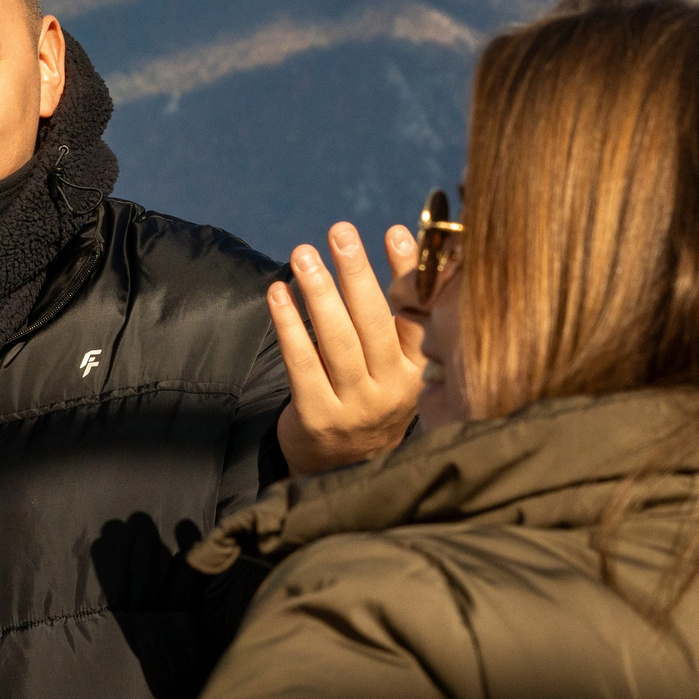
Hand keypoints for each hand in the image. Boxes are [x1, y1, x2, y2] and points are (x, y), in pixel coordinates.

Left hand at [271, 221, 425, 474]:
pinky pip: (302, 362)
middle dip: (357, 272)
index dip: (406, 272)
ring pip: (338, 340)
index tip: (396, 231)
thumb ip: (400, 318)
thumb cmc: (369, 399)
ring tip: (303, 254)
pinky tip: (278, 293)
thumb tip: (403, 241)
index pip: (416, 315)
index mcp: (419, 372)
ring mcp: (356, 406)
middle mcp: (393, 390)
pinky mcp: (318, 417)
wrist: (344, 467)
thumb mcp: (396, 366)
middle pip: (374, 322)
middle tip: (340, 232)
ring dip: (319, 291)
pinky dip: (289, 324)